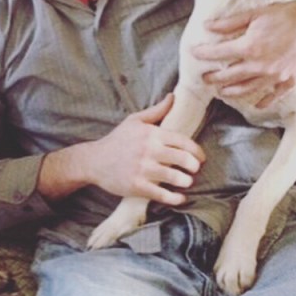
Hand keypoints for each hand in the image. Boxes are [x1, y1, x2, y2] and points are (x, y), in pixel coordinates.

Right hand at [87, 94, 205, 204]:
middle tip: (194, 170)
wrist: (94, 161)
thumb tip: (173, 97)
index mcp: (151, 134)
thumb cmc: (117, 140)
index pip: (183, 141)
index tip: (201, 158)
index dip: (197, 151)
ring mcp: (143, 169)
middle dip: (194, 166)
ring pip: (175, 177)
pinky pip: (162, 194)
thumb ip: (156, 111)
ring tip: (186, 182)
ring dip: (186, 181)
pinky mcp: (137, 186)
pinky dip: (175, 198)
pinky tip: (180, 198)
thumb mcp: (135, 121)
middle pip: (183, 159)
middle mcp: (149, 150)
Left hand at [191, 0, 295, 107]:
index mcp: (250, 47)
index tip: (195, 53)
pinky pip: (273, 96)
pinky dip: (263, 102)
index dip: (204, 53)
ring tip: (222, 92)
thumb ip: (230, 23)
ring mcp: (275, 76)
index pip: (219, 53)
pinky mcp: (290, 81)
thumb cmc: (288, 15)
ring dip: (232, 91)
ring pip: (248, 89)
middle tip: (204, 79)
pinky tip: (256, 105)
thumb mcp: (256, 13)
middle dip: (214, 78)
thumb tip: (208, 26)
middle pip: (230, 76)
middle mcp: (260, 65)